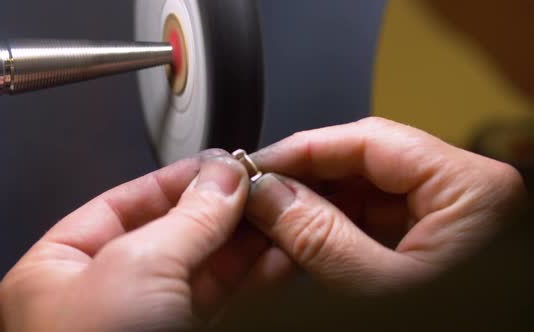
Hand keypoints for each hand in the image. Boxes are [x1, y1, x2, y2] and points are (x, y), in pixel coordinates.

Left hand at [0, 150, 291, 331]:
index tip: (221, 165)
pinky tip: (275, 254)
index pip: (122, 204)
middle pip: (167, 234)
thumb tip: (225, 176)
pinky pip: (218, 301)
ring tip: (276, 212)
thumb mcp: (139, 265)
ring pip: (199, 270)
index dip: (175, 180)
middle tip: (258, 186)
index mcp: (57, 272)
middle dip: (216, 210)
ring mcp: (143, 325)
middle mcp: (97, 299)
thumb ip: (187, 216)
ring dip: (241, 241)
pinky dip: (249, 276)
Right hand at [246, 117, 525, 293]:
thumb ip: (319, 237)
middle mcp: (466, 190)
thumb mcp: (376, 289)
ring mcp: (452, 208)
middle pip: (366, 159)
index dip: (304, 149)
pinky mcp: (436, 230)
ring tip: (273, 214)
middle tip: (259, 191)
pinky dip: (336, 221)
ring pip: (366, 185)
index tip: (259, 164)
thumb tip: (269, 193)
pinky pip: (376, 211)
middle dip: (306, 177)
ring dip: (315, 200)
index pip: (371, 140)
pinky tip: (303, 231)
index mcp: (471, 189)